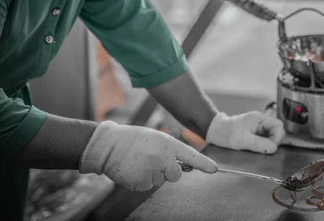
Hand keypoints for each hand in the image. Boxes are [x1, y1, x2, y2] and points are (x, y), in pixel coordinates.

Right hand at [79, 121, 216, 190]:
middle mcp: (162, 158)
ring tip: (138, 162)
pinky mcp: (140, 182)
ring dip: (151, 175)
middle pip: (175, 175)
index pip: (190, 155)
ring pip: (159, 181)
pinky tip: (132, 169)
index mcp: (167, 144)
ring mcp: (151, 171)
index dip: (203, 163)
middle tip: (154, 162)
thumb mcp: (156, 138)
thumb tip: (180, 163)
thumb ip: (170, 150)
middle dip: (168, 172)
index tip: (214, 170)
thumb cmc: (133, 139)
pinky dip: (140, 181)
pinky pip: (146, 186)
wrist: (109, 145)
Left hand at [205, 111, 284, 153]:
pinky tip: (255, 150)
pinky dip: (263, 147)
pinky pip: (264, 142)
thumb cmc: (226, 132)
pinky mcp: (255, 135)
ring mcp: (258, 129)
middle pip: (277, 132)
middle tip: (264, 150)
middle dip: (273, 142)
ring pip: (271, 138)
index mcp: (260, 118)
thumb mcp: (242, 140)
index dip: (278, 137)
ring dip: (267, 145)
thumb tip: (273, 148)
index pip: (278, 125)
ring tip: (257, 149)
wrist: (215, 133)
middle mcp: (261, 123)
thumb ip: (259, 144)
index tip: (271, 147)